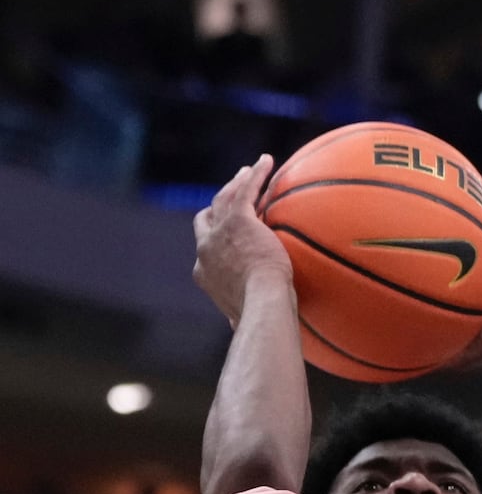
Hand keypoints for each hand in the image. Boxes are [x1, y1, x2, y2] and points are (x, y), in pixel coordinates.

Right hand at [192, 155, 293, 325]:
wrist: (262, 303)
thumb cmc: (258, 316)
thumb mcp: (241, 317)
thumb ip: (237, 318)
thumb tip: (239, 331)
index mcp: (203, 272)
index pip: (204, 248)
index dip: (211, 238)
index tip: (222, 234)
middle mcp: (205, 248)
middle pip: (206, 217)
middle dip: (216, 204)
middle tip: (230, 194)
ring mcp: (220, 231)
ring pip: (224, 198)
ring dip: (236, 183)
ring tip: (247, 172)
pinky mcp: (240, 220)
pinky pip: (247, 190)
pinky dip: (255, 175)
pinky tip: (266, 162)